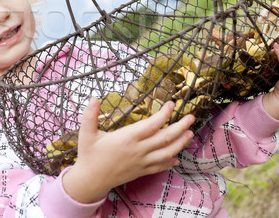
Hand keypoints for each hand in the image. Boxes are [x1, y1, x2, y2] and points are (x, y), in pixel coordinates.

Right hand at [62, 98, 194, 202]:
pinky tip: (176, 158)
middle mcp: (138, 150)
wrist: (90, 181)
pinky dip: (170, 161)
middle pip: (165, 138)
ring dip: (180, 143)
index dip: (164, 114)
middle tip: (191, 117)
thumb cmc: (89, 155)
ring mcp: (141, 162)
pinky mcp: (141, 171)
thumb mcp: (86, 134)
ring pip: (167, 153)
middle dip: (180, 127)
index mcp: (127, 138)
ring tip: (190, 133)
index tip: (172, 104)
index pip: (151, 125)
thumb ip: (90, 115)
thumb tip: (93, 98)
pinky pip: (159, 166)